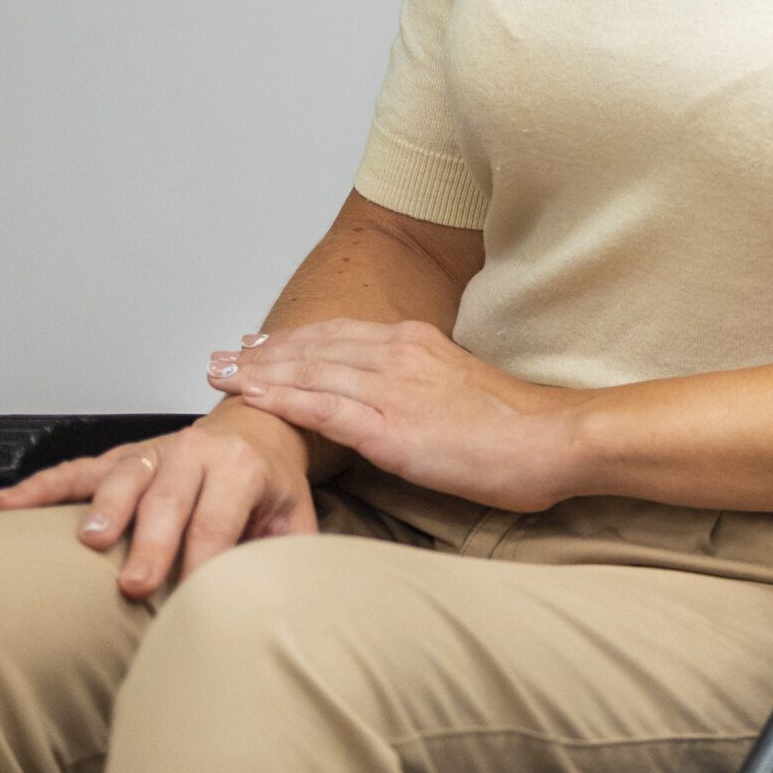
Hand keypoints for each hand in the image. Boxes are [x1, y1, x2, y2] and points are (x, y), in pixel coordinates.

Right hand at [0, 404, 315, 594]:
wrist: (260, 422)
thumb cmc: (271, 479)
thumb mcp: (294, 513)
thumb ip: (290, 554)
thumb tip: (289, 601)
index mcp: (241, 466)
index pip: (219, 519)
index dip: (205, 561)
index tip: (192, 599)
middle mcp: (196, 451)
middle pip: (170, 499)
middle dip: (153, 542)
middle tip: (137, 583)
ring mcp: (157, 451)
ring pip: (126, 476)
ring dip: (107, 508)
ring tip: (92, 542)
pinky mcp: (127, 455)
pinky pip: (83, 469)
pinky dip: (46, 486)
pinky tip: (15, 504)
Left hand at [209, 317, 587, 511]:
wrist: (551, 438)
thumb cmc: (514, 426)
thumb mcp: (458, 390)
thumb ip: (418, 388)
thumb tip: (391, 402)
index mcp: (415, 342)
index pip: (337, 335)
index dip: (291, 340)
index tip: (256, 345)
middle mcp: (398, 353)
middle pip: (313, 348)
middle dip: (262, 354)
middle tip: (220, 358)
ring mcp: (393, 388)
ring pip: (310, 373)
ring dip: (260, 375)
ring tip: (222, 377)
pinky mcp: (393, 429)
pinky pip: (326, 411)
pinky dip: (285, 402)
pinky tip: (257, 402)